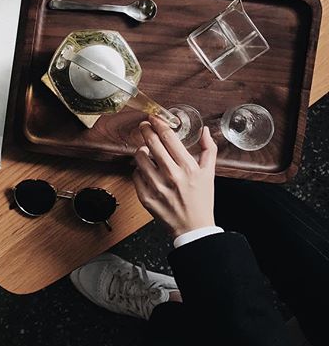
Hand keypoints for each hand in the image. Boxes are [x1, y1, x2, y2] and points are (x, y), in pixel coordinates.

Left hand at [132, 115, 217, 238]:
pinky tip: (146, 170)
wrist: (193, 227)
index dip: (158, 123)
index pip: (168, 137)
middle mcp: (171, 175)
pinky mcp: (146, 197)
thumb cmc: (202, 199)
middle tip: (144, 126)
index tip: (154, 118)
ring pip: (139, 157)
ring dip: (141, 150)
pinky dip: (139, 170)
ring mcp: (157, 187)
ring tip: (146, 151)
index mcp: (187, 167)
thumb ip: (209, 149)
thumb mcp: (209, 173)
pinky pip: (135, 175)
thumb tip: (205, 130)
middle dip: (145, 130)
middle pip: (151, 143)